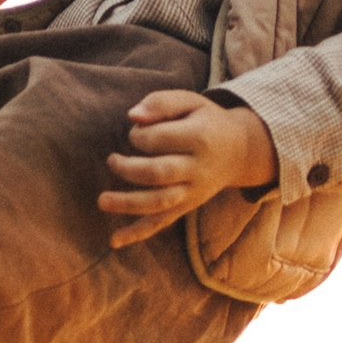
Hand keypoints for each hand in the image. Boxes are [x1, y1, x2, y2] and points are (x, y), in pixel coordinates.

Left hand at [101, 92, 275, 247]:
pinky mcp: (185, 207)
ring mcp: (192, 192)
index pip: (160, 139)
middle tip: (112, 159)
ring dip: (128, 203)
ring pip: (158, 202)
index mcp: (199, 138)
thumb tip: (132, 116)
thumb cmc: (206, 121)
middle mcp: (197, 168)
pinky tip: (114, 240)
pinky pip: (161, 223)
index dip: (139, 135)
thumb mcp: (190, 102)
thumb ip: (161, 103)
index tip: (136, 132)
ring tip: (102, 200)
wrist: (239, 150)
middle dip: (129, 168)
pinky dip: (137, 233)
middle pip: (158, 173)